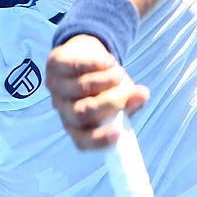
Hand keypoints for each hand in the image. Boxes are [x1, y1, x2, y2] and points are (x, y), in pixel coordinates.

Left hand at [45, 35, 148, 149]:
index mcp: (77, 126)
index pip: (82, 140)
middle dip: (107, 104)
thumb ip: (130, 101)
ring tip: (120, 74)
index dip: (97, 140)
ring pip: (79, 89)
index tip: (119, 134)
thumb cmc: (104, 85)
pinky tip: (108, 62)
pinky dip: (94, 64)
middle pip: (80, 115)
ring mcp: (56, 87)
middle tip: (125, 92)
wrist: (86, 56)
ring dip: (104, 81)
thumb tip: (143, 95)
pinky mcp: (54, 65)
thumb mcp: (120, 97)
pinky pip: (73, 67)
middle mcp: (63, 109)